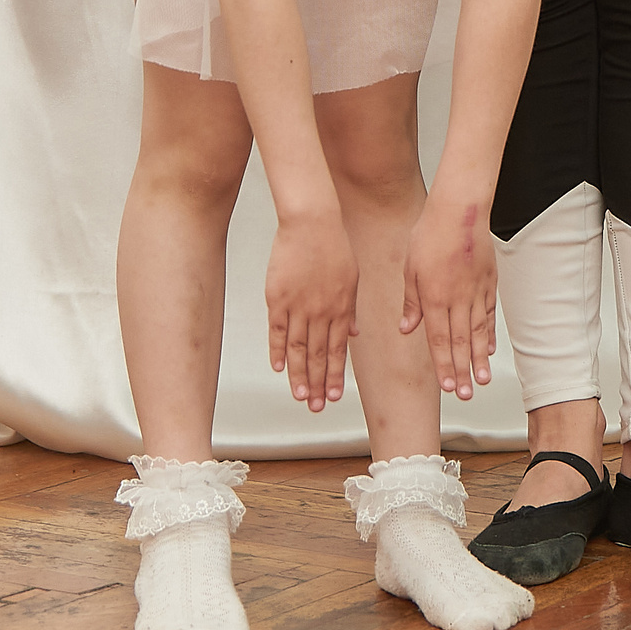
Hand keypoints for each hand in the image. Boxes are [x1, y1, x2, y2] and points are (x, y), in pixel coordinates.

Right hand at [265, 211, 357, 409]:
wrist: (313, 222)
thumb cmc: (334, 245)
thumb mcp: (353, 277)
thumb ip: (351, 309)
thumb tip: (354, 333)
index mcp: (342, 308)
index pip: (338, 349)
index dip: (336, 374)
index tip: (335, 395)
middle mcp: (322, 312)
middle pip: (318, 355)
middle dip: (319, 384)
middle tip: (318, 407)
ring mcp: (299, 307)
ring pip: (298, 349)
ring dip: (299, 375)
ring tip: (301, 397)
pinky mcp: (278, 299)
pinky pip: (277, 331)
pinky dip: (277, 351)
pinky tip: (278, 368)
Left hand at [399, 196, 497, 400]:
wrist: (460, 209)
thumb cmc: (430, 233)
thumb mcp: (410, 268)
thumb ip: (411, 301)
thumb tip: (407, 328)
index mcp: (434, 297)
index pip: (440, 339)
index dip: (444, 365)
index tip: (448, 387)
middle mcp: (457, 298)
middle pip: (461, 342)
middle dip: (463, 371)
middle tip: (467, 394)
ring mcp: (476, 291)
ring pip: (478, 332)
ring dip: (479, 358)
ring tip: (483, 379)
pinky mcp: (488, 282)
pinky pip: (488, 313)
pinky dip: (489, 333)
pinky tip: (489, 348)